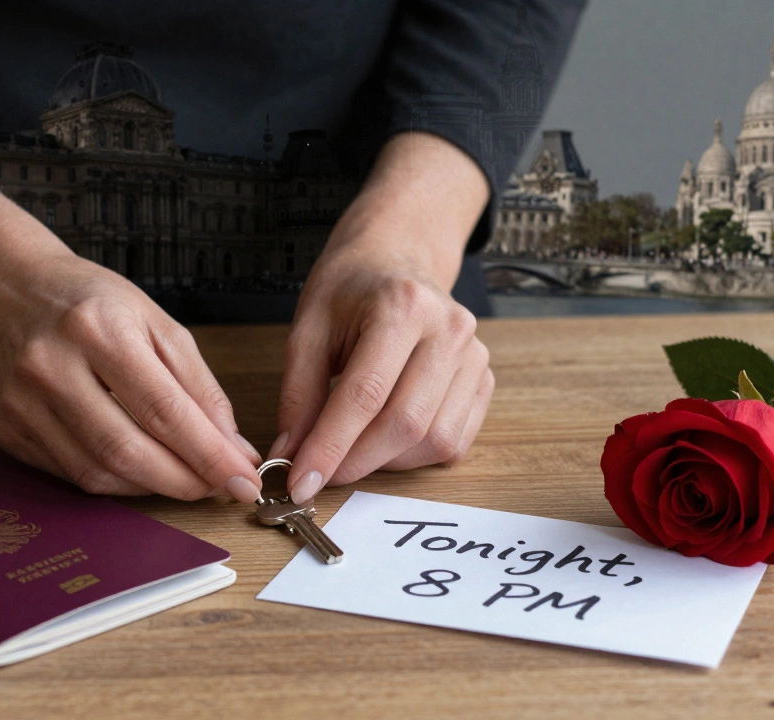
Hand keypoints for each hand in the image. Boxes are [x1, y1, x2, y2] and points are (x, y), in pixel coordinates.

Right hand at [0, 253, 264, 501]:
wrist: (6, 289)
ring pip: (98, 473)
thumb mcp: (155, 321)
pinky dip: (116, 482)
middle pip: (127, 451)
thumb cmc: (88, 301)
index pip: (164, 410)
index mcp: (96, 329)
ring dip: (152, 487)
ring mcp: (22, 403)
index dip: (209, 455)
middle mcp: (51, 367)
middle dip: (184, 481)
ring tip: (185, 479)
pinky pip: (72, 475)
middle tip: (220, 489)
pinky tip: (141, 470)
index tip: (243, 481)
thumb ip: (198, 385)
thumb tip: (232, 447)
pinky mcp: (8, 431)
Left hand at [272, 133, 494, 503]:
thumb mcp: (308, 327)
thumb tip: (290, 457)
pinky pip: (454, 440)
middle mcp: (448, 329)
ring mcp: (474, 355)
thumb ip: (298, 395)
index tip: (300, 481)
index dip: (330, 446)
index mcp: (401, 306)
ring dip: (385, 461)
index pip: (364, 395)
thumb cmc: (350, 289)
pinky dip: (414, 455)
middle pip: (405, 423)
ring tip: (352, 447)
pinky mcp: (484, 378)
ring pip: (434, 439)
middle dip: (356, 461)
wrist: (397, 258)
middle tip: (319, 474)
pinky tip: (385, 439)